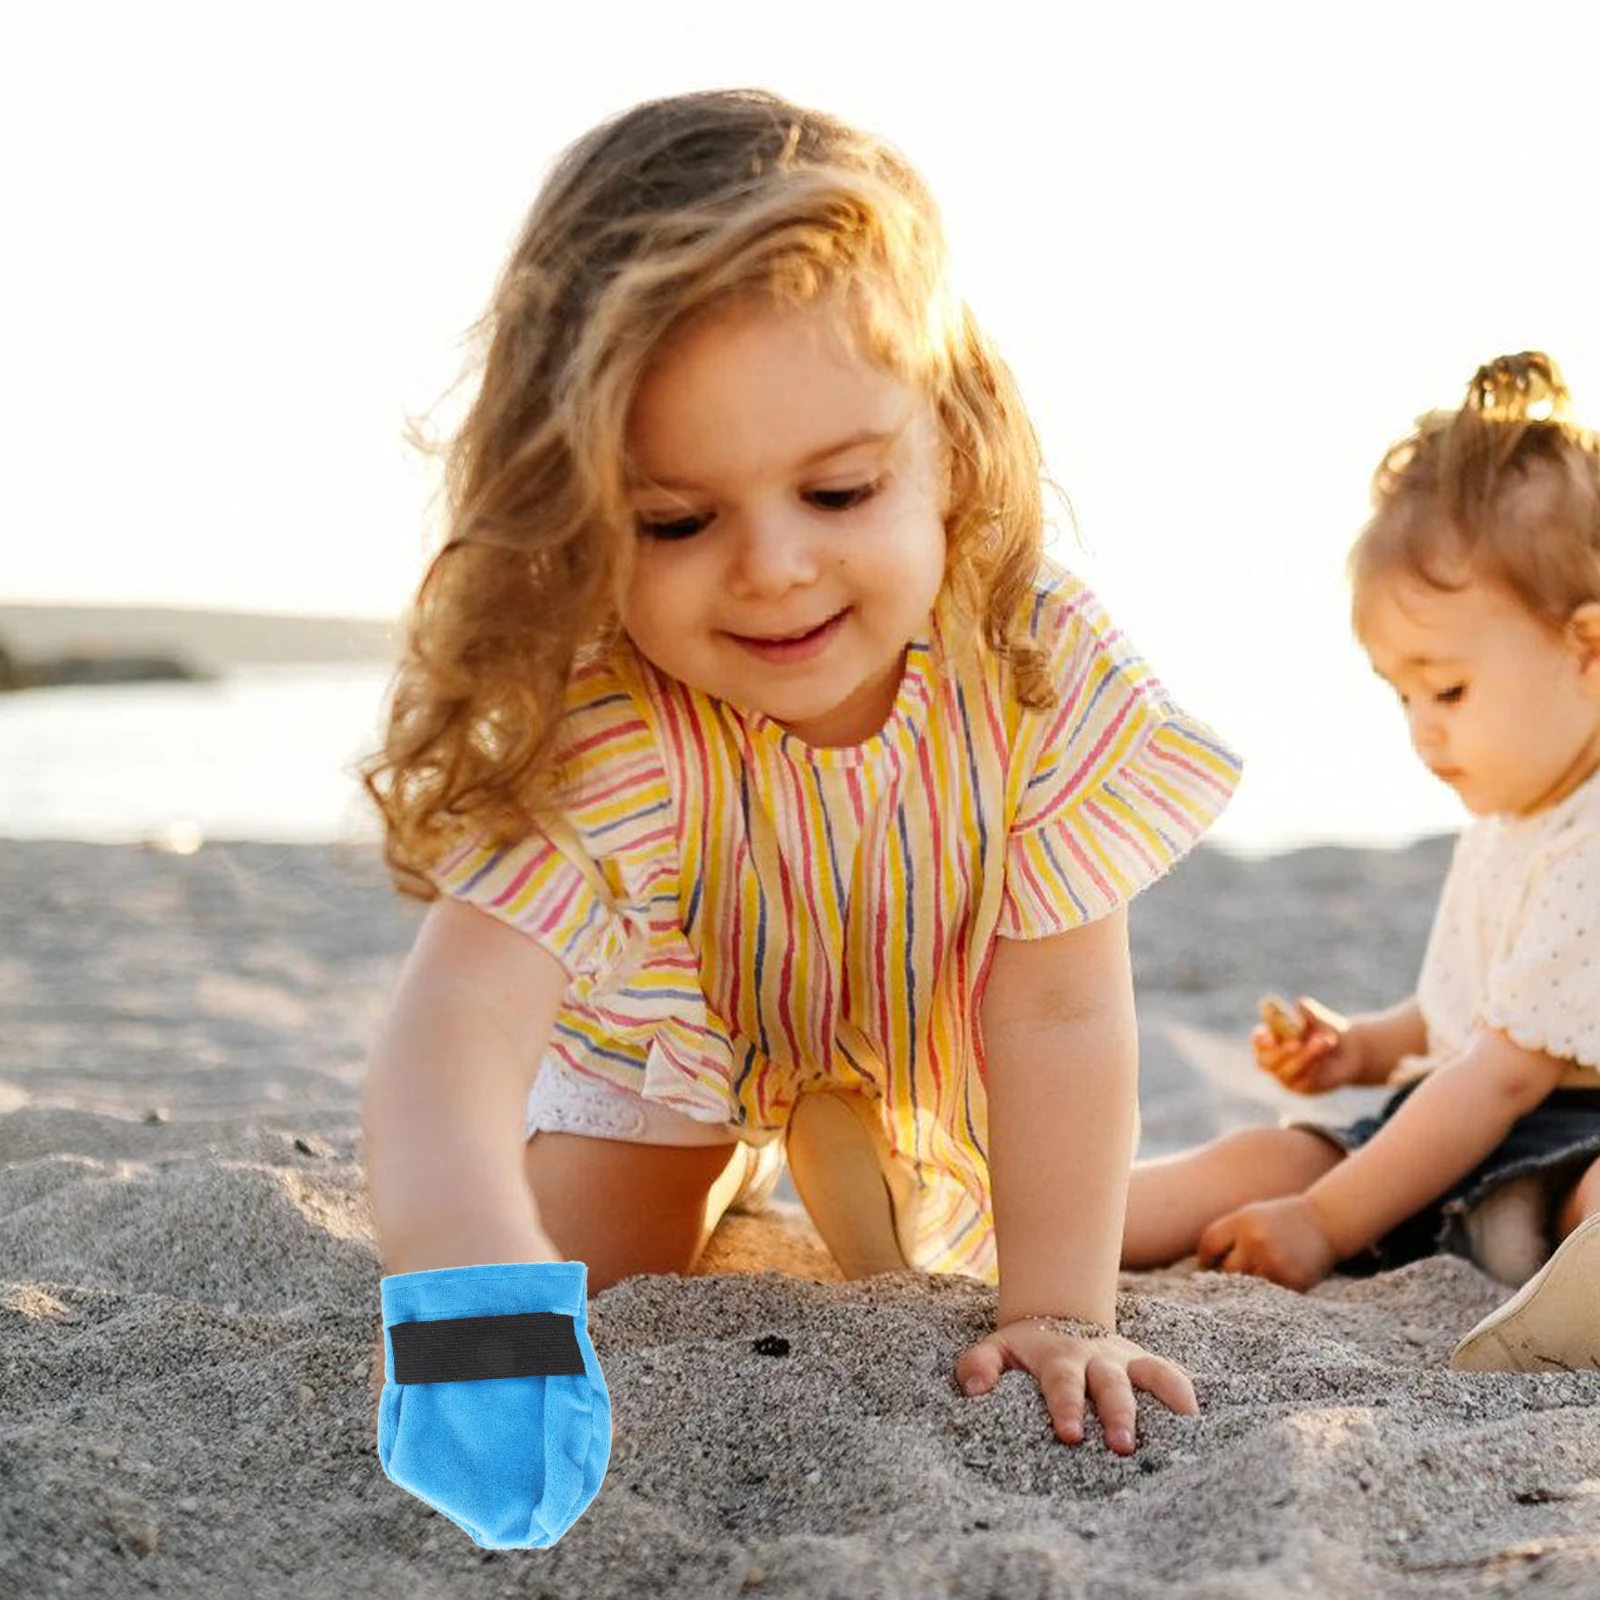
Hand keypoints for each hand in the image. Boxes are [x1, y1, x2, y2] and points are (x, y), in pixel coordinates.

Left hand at [954, 1318, 1197, 1454]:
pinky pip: (1171, 1372)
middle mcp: (1096, 1357)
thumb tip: (973, 1390)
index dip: (1067, 1406)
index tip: (1071, 1434)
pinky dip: (1186, 1389)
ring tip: (1185, 1424)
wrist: (1058, 1315)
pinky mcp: (1146, 1363)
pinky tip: (1201, 1417)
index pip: (1062, 1383)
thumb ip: (979, 1366)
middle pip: (1111, 1385)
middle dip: (1118, 1413)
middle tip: (1123, 1445)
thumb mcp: (995, 1349)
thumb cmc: (1024, 1349)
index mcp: (1058, 1357)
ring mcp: (1125, 1359)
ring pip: (1150, 1373)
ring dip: (1164, 1397)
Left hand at [1197, 1196, 1338, 1289]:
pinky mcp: (1291, 1281)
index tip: (1209, 1267)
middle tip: (1231, 1281)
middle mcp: (1255, 1240)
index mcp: (1242, 1221)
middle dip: (1228, 1276)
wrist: (1326, 1220)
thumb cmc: (1283, 1219)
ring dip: (1245, 1290)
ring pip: (1246, 1287)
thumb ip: (1229, 1234)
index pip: (1210, 1245)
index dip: (1206, 1259)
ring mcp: (1273, 1262)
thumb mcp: (1252, 1215)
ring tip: (1248, 1288)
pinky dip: (1265, 1296)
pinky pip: (1268, 1296)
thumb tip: (1202, 1265)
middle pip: (1227, 1270)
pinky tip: (1266, 1292)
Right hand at [1252, 996, 1368, 1094]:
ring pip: (1287, 1070)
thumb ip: (1309, 1012)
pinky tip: (1326, 1048)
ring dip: (1305, 1055)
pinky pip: (1304, 1080)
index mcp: (1269, 1040)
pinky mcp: (1302, 1088)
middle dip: (1280, 1052)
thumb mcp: (1320, 1018)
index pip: (1258, 1041)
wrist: (1348, 1050)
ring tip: (1324, 1040)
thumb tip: (1300, 1004)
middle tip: (1296, 1043)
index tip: (1271, 1035)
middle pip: (1265, 1061)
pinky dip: (1314, 1064)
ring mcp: (1286, 1077)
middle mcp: (1272, 1061)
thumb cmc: (1326, 1030)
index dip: (1261, 1039)